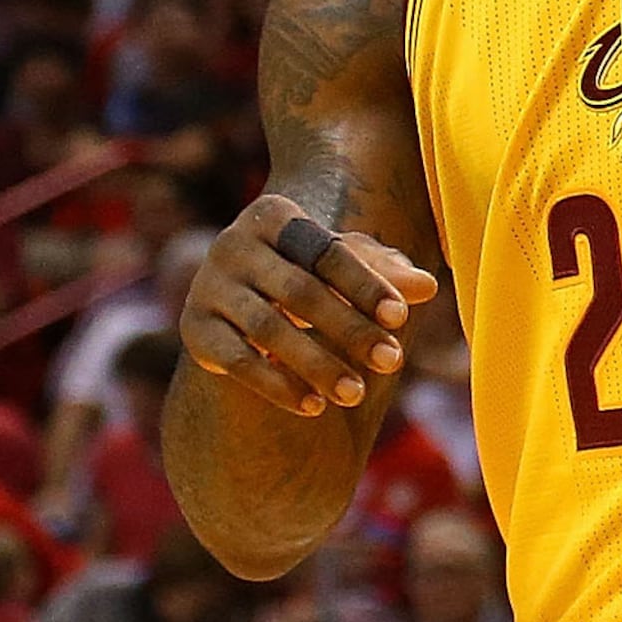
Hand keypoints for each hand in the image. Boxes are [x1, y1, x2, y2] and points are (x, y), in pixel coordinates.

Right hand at [182, 195, 437, 418]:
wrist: (243, 299)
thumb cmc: (312, 273)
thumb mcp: (348, 268)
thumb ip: (386, 273)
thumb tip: (427, 286)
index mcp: (273, 215)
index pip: (327, 251)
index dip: (366, 284)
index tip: (402, 317)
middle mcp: (233, 244)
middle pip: (300, 292)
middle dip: (350, 330)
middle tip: (393, 363)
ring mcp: (208, 286)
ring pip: (268, 330)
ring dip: (317, 365)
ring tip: (357, 394)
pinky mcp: (194, 328)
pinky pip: (237, 360)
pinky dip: (277, 385)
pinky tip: (314, 406)